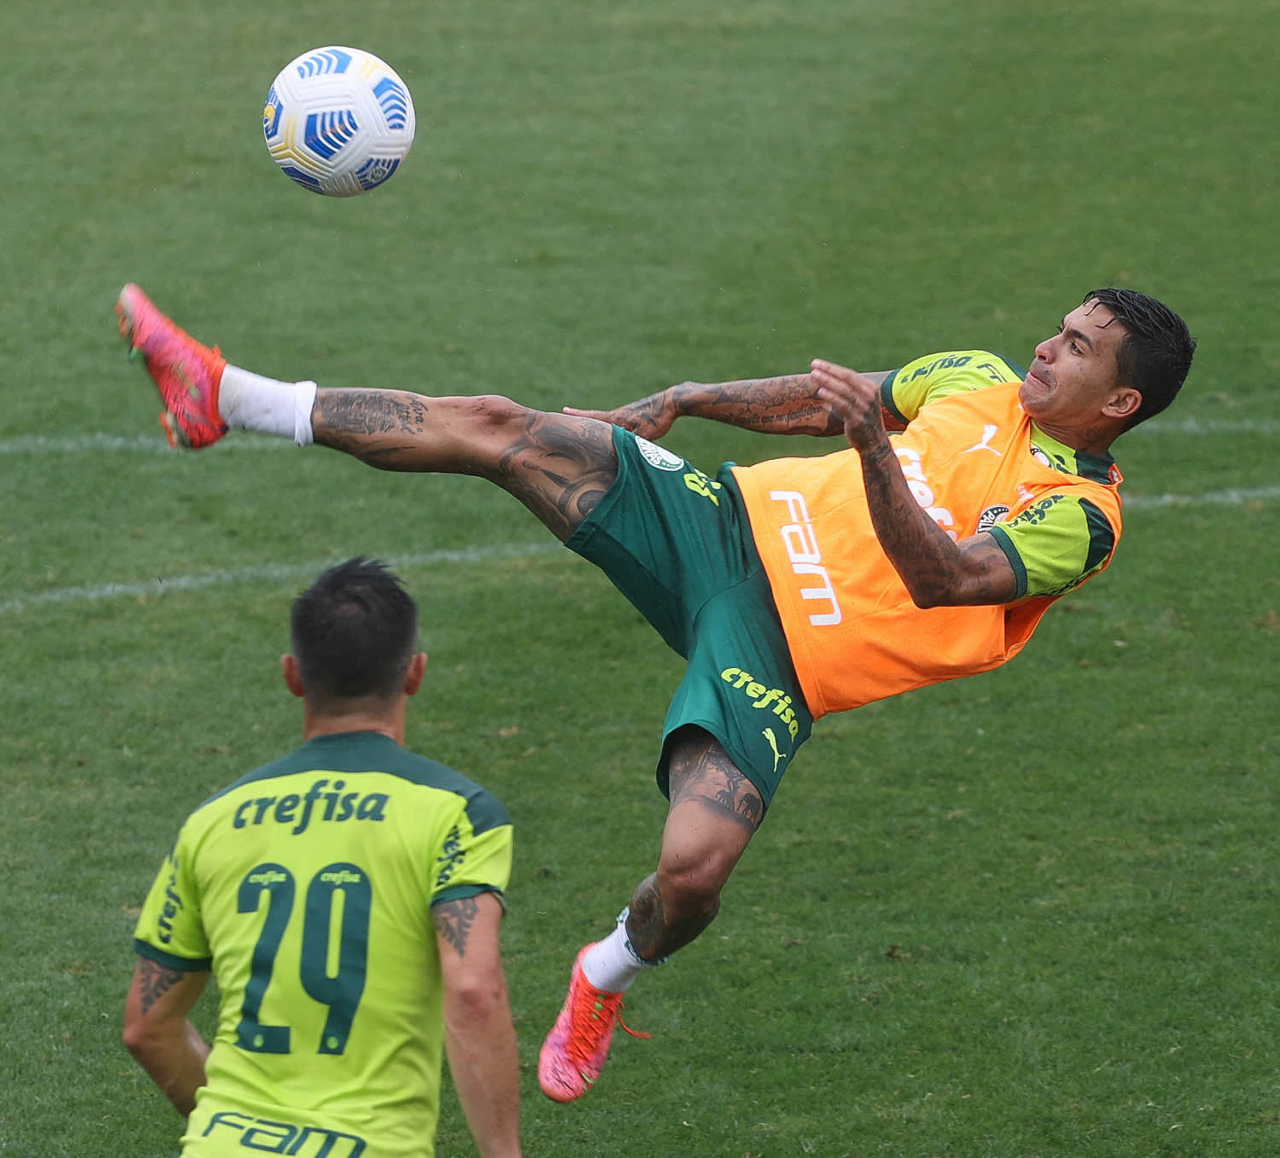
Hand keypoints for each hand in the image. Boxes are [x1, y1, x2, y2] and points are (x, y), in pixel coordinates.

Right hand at [563, 387, 679, 439]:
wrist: (672, 402)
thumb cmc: (657, 418)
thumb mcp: (643, 435)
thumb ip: (630, 443)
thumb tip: (620, 453)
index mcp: (618, 417)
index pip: (593, 416)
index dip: (578, 415)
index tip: (564, 410)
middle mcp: (620, 414)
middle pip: (597, 418)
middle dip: (583, 418)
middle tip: (567, 413)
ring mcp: (629, 413)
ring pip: (610, 422)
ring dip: (600, 424)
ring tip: (592, 429)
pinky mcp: (637, 415)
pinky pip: (623, 424)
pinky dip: (617, 428)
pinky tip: (621, 433)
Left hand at [809, 359, 886, 453]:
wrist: (874, 443)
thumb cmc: (862, 420)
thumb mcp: (860, 402)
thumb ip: (848, 391)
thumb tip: (826, 379)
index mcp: (870, 389)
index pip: (849, 374)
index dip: (832, 368)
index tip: (817, 363)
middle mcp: (870, 396)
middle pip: (847, 379)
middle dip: (829, 371)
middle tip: (813, 365)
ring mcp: (864, 408)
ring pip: (844, 390)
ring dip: (827, 381)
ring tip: (813, 375)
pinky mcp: (858, 419)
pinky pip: (843, 405)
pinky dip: (831, 397)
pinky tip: (821, 391)